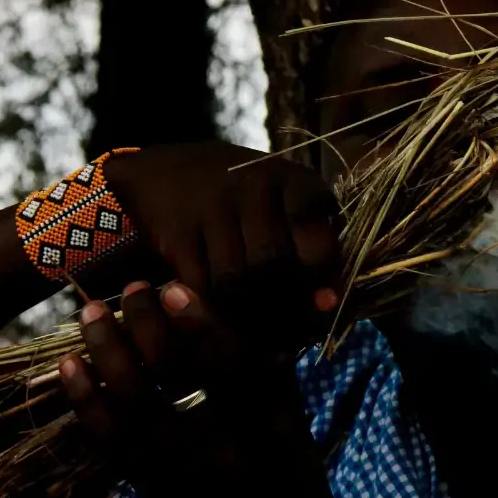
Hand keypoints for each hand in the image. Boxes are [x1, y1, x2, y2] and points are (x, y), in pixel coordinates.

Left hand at [59, 280, 351, 497]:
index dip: (201, 322)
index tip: (177, 286)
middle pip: (171, 377)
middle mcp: (220, 454)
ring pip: (131, 406)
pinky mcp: (153, 494)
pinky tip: (71, 370)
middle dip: (145, 327)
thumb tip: (252, 327)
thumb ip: (275, 383)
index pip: (230, 365)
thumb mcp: (299, 439)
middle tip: (134, 290)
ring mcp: (181, 478)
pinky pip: (111, 446)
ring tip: (90, 316)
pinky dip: (86, 404)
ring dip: (106, 355)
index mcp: (267, 434)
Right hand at [102, 142, 340, 345]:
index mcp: (297, 184)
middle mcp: (258, 187)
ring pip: (238, 280)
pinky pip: (203, 283)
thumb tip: (330, 305)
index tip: (320, 305)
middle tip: (281, 328)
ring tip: (252, 327)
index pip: (319, 248)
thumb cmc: (243, 201)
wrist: (167, 169)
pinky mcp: (179, 229)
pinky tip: (220, 314)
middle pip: (277, 268)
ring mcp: (215, 206)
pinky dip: (212, 308)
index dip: (320, 285)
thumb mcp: (286, 207)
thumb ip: (312, 248)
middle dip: (281, 306)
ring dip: (245, 313)